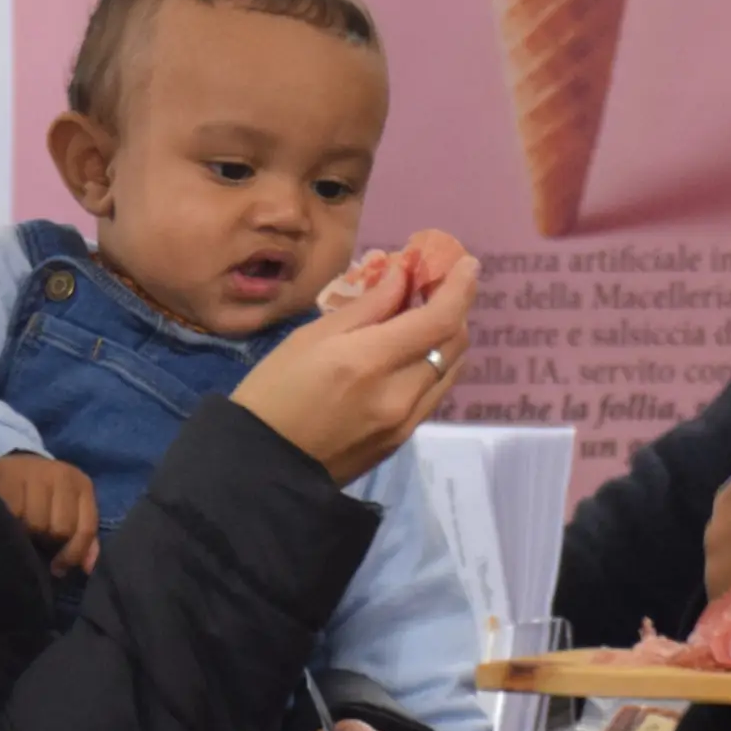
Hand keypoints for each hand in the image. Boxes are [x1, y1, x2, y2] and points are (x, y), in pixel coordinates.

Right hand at [0, 452, 100, 575]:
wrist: (16, 460)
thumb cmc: (47, 494)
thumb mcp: (72, 509)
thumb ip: (84, 539)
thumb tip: (87, 568)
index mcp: (82, 485)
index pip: (86, 529)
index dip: (73, 554)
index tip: (58, 568)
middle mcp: (62, 476)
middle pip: (60, 528)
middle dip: (48, 541)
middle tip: (37, 540)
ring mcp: (35, 473)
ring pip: (35, 523)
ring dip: (27, 534)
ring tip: (22, 530)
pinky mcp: (9, 477)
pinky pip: (12, 514)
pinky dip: (10, 524)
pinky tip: (8, 521)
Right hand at [233, 252, 476, 485]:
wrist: (262, 467)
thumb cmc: (274, 390)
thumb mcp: (311, 337)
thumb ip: (366, 308)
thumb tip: (402, 276)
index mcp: (372, 361)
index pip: (439, 319)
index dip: (460, 287)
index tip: (467, 263)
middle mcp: (401, 394)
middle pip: (454, 343)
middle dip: (455, 308)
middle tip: (437, 287)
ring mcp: (406, 422)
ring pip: (450, 370)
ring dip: (447, 338)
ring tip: (425, 317)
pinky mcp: (402, 440)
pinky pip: (433, 393)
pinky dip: (434, 365)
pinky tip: (412, 354)